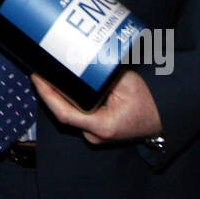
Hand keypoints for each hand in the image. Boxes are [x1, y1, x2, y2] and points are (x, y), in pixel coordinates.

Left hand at [32, 70, 162, 144]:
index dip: (47, 95)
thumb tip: (80, 63)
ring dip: (57, 96)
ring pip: (69, 114)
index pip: (65, 113)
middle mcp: (95, 135)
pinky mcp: (94, 130)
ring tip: (47, 75)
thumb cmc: (148, 103)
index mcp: (102, 125)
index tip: (37, 78)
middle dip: (49, 92)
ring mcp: (94, 135)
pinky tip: (60, 86)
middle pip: (63, 113)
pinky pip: (76, 115)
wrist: (161, 119)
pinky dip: (67, 100)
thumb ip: (104, 75)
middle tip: (39, 70)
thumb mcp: (127, 83)